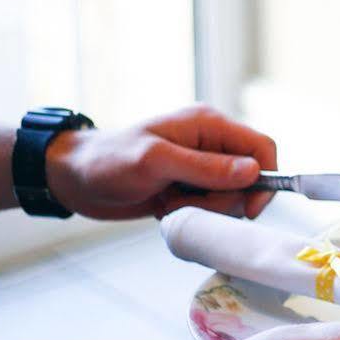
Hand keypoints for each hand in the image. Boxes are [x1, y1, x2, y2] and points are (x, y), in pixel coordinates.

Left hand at [44, 105, 278, 220]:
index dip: (265, 178)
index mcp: (208, 125)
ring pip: (229, 198)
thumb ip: (206, 168)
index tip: (248, 208)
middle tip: (187, 201)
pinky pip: (209, 208)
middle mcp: (209, 145)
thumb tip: (253, 172)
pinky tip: (164, 207)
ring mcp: (199, 168)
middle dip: (222, 199)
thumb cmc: (108, 161)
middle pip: (248, 179)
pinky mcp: (188, 188)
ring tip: (169, 202)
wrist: (74, 179)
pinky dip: (191, 214)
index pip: (261, 147)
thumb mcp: (156, 162)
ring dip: (203, 209)